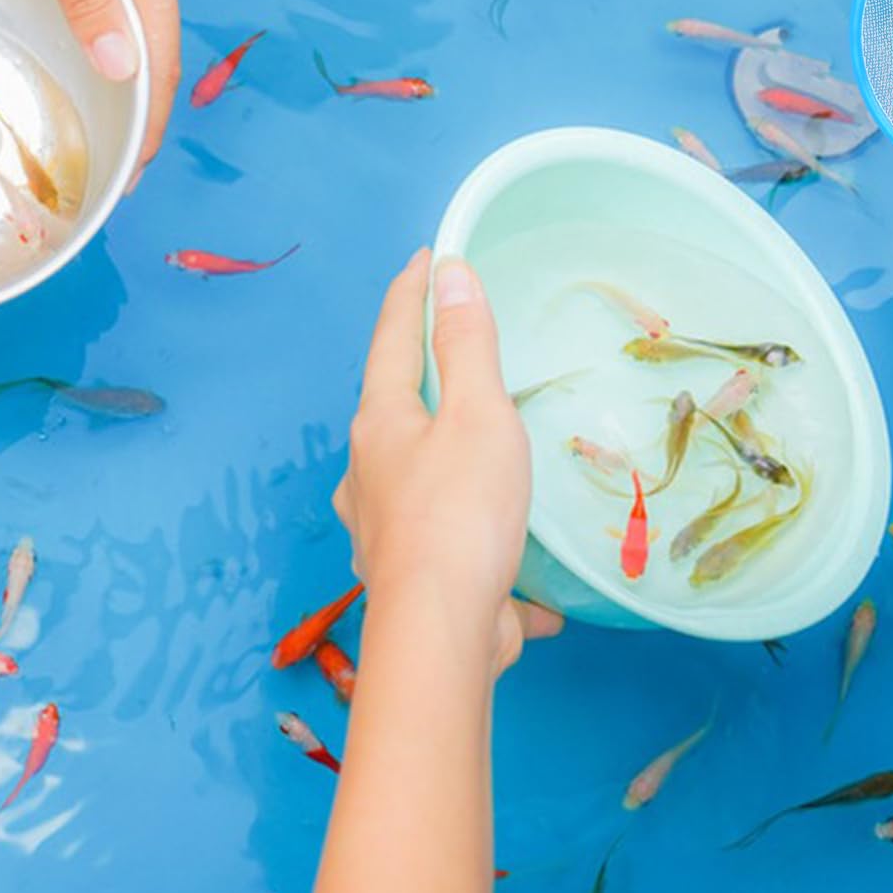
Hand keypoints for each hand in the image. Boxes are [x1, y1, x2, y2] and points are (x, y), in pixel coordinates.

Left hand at [0, 0, 181, 175]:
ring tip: (108, 115)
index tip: (134, 172)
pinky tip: (97, 43)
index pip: (161, 59)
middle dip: (145, 105)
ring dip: (131, 68)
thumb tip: (124, 71)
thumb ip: (88, 3)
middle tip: (118, 160)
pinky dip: (117, 28)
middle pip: (161, 42)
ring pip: (145, 16)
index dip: (150, 120)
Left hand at [333, 249, 562, 675]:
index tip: (427, 257)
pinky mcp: (410, 581)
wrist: (440, 635)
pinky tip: (525, 588)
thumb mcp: (478, 414)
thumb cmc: (461, 513)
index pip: (393, 339)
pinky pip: (450, 553)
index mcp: (381, 424)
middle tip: (452, 354)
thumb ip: (468, 345)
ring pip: (413, 482)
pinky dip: (483, 556)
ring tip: (480, 464)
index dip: (412, 293)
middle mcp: (367, 473)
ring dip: (443, 466)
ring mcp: (382, 530)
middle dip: (421, 379)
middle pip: (393, 411)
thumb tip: (450, 272)